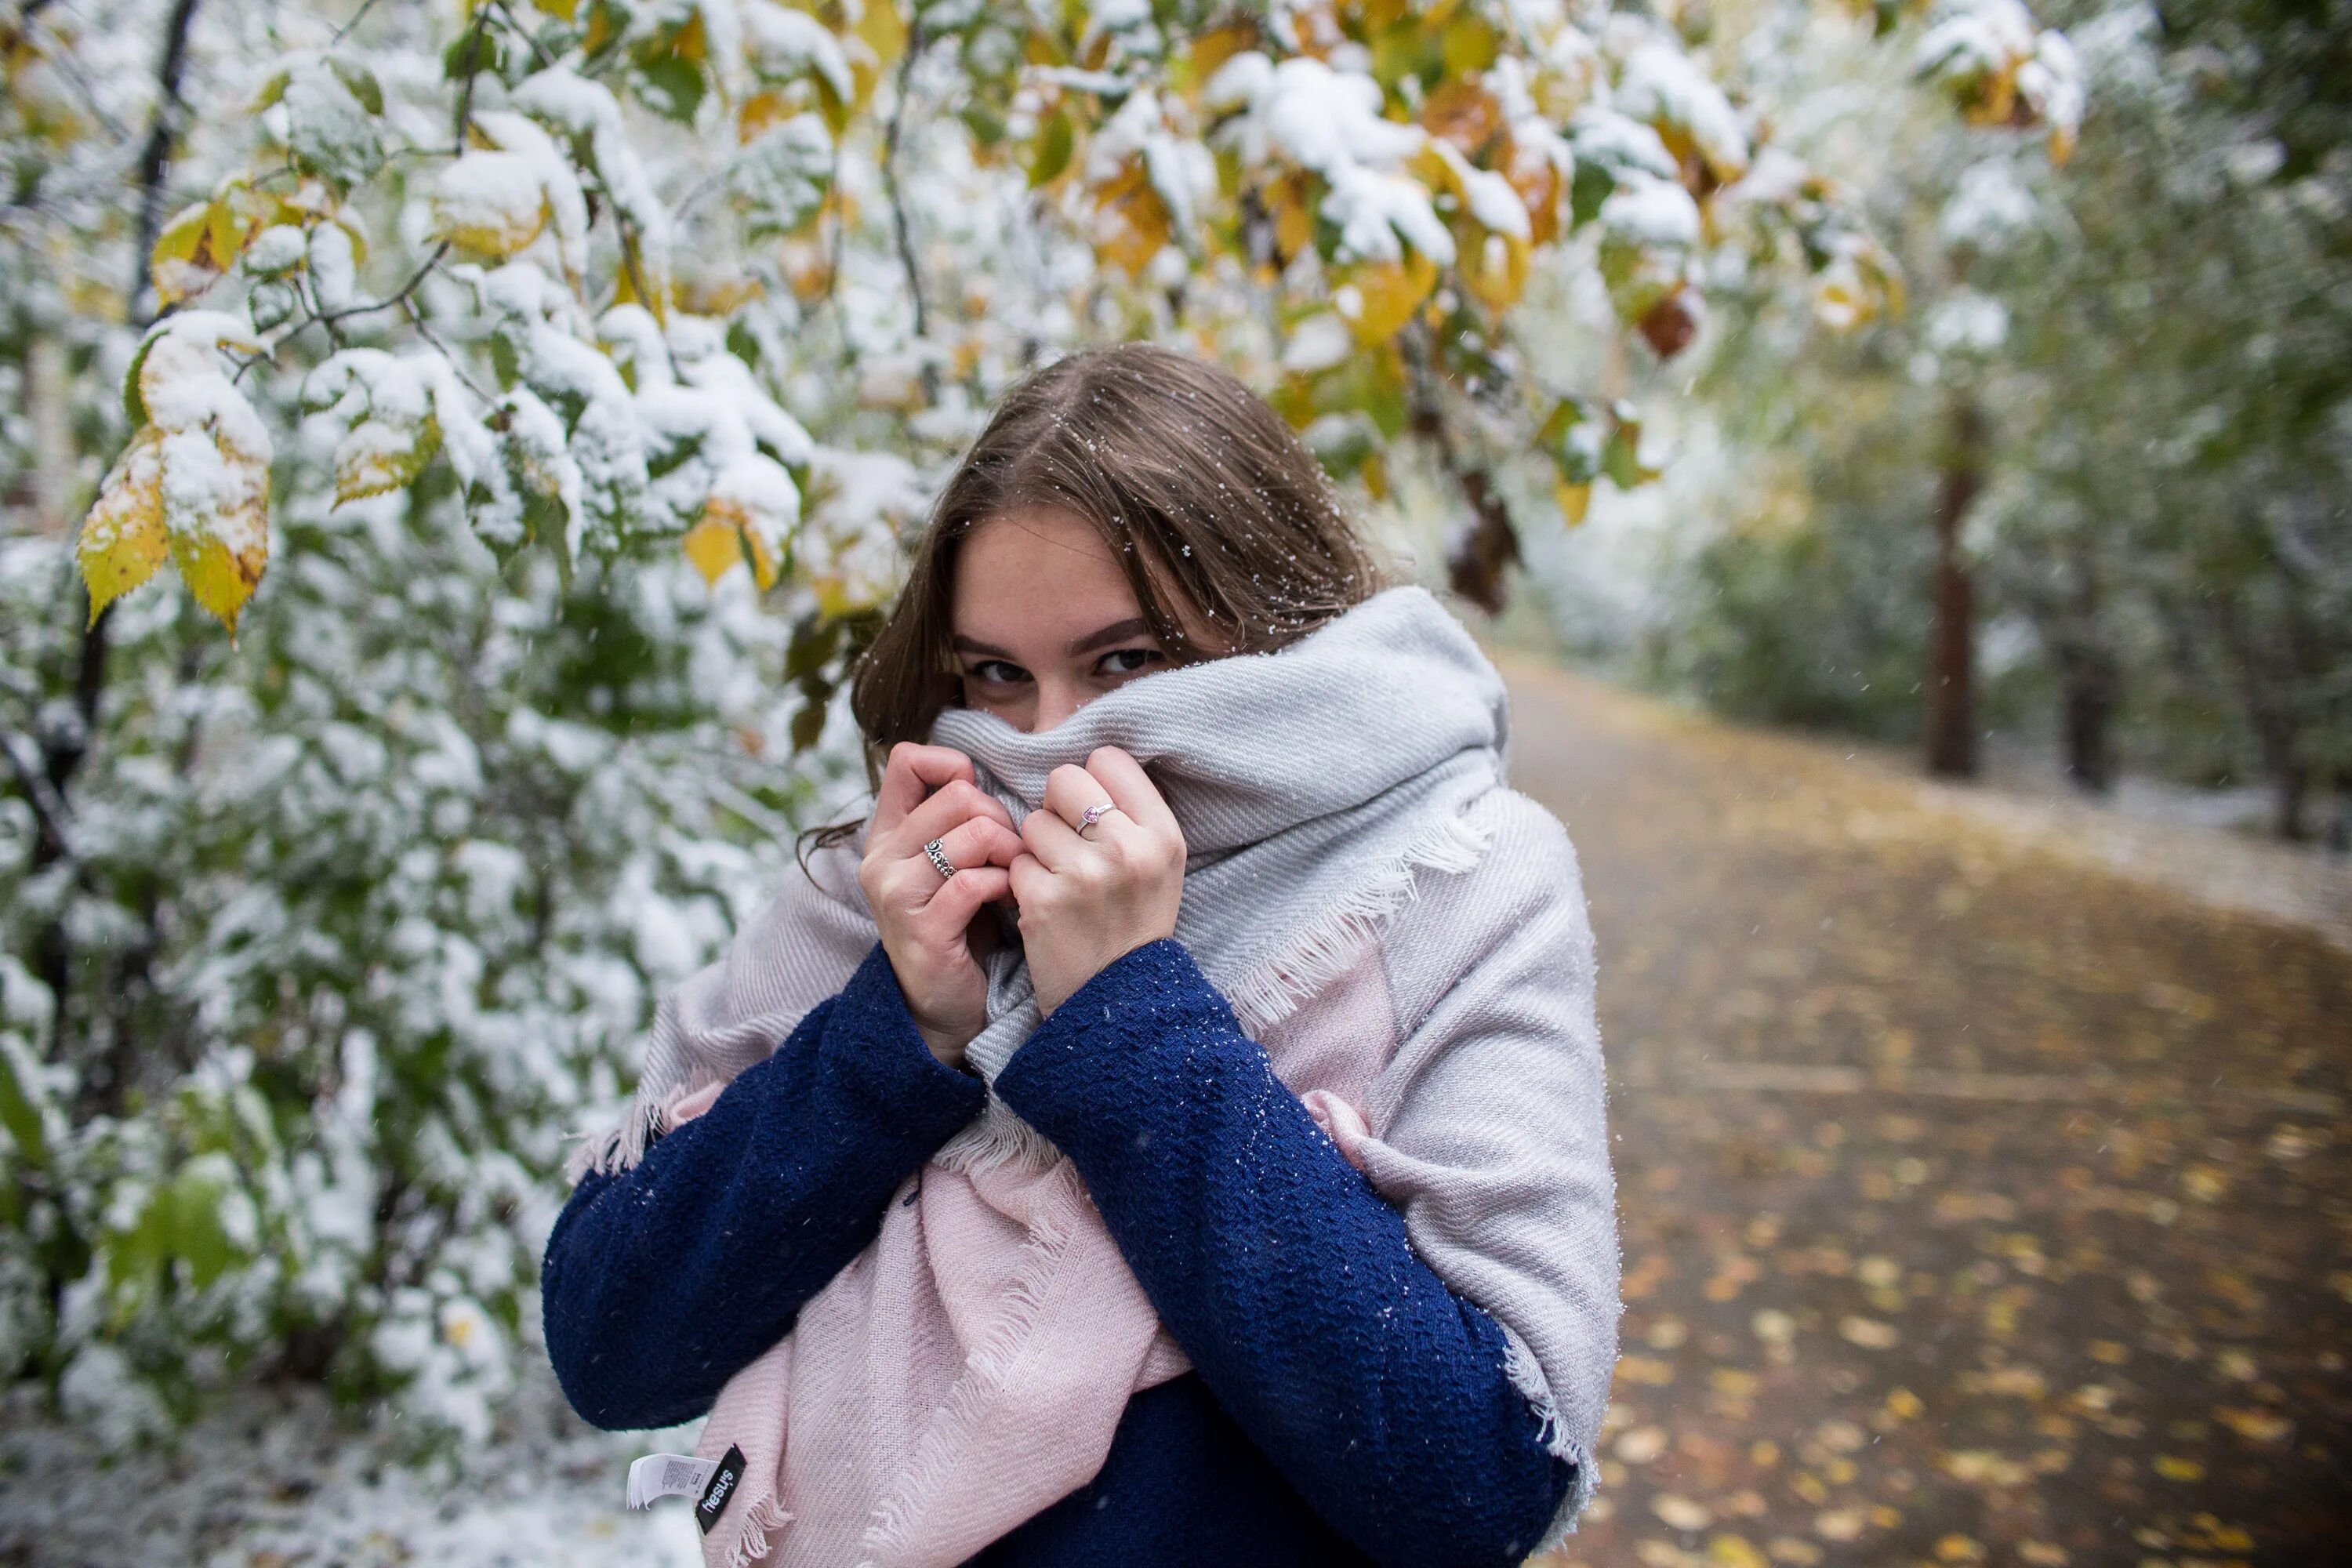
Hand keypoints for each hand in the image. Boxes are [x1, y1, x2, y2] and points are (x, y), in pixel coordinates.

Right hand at [859, 743, 1023, 1068]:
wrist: (945, 1003)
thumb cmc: (960, 923)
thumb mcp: (950, 860)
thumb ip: (956, 817)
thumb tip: (980, 772)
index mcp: (886, 833)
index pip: (906, 760)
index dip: (954, 767)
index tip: (979, 800)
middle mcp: (881, 858)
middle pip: (958, 796)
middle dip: (1000, 818)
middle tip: (1011, 851)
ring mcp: (896, 894)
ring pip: (973, 834)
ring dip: (1010, 852)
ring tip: (1015, 874)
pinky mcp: (922, 929)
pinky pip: (974, 882)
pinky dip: (1004, 884)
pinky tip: (1009, 898)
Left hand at [1008, 747, 1186, 1016]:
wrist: (1117, 1002)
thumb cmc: (1134, 923)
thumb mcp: (1161, 864)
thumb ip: (1133, 812)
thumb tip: (1088, 758)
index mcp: (1163, 834)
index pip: (1109, 758)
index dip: (1093, 781)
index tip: (1094, 813)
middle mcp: (1128, 849)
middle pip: (1064, 778)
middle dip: (1058, 807)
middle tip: (1070, 844)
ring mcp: (1085, 874)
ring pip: (1033, 820)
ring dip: (1038, 848)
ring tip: (1062, 881)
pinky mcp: (1044, 899)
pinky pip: (1015, 860)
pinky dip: (1023, 881)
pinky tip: (1046, 905)